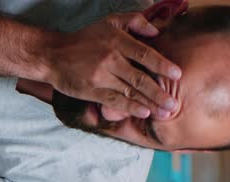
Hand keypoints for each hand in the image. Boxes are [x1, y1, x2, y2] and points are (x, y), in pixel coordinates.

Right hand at [39, 12, 181, 119]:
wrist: (53, 55)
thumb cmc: (84, 39)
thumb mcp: (108, 22)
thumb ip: (134, 21)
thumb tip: (156, 31)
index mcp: (117, 41)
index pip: (145, 54)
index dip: (162, 65)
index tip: (177, 74)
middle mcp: (110, 59)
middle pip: (140, 78)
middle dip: (160, 93)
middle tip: (174, 104)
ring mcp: (100, 76)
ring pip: (130, 92)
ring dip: (149, 104)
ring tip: (165, 113)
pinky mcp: (90, 90)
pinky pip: (114, 100)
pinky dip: (130, 107)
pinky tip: (143, 113)